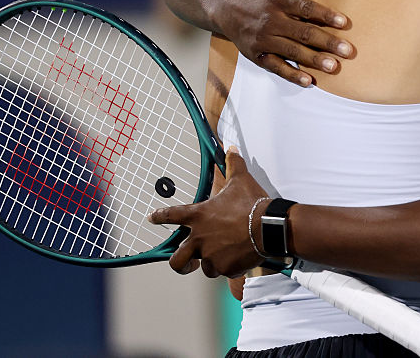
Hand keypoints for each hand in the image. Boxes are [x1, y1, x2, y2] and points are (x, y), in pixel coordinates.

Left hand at [150, 149, 269, 277]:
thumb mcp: (241, 181)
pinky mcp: (224, 268)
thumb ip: (233, 165)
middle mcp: (199, 238)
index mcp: (199, 216)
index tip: (151, 218)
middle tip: (187, 262)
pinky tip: (240, 259)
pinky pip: (223, 271)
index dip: (159, 217)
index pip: (172, 216)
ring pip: (203, 267)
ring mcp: (210, 255)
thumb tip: (231, 149)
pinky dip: (229, 267)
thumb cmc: (252, 204)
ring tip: (224, 256)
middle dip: (180, 263)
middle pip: (177, 259)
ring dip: (211, 263)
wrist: (268, 226)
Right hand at [220, 0, 355, 85]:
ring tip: (334, 67)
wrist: (224, 5)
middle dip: (327, 42)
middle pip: (303, 32)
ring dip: (314, 60)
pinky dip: (292, 74)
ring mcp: (263, 39)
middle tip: (348, 51)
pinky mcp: (256, 54)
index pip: (305, 8)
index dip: (325, 15)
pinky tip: (309, 81)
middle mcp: (271, 20)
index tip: (345, 23)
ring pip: (292, 51)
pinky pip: (276, 66)